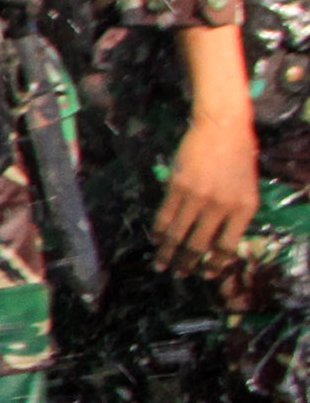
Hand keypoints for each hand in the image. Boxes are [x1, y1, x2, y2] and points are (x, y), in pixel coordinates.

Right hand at [155, 100, 262, 280]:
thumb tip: (215, 240)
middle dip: (187, 263)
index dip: (215, 264)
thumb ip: (234, 214)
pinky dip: (159, 231)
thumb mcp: (246, 188)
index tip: (206, 274)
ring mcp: (198, 197)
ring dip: (168, 253)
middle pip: (200, 244)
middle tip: (179, 273)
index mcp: (244, 209)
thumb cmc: (238, 157)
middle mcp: (221, 207)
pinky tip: (156, 239)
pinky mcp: (178, 187)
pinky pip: (165, 216)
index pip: (227, 246)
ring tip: (161, 264)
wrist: (223, 128)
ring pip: (179, 234)